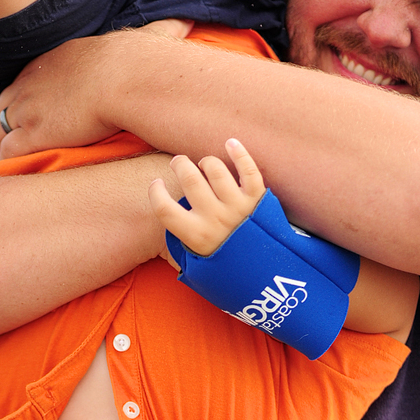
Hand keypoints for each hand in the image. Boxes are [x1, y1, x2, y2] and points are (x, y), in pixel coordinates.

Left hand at [0, 18, 192, 158]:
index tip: (37, 112)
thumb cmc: (138, 62)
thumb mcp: (143, 40)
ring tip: (18, 161)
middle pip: (4, 104)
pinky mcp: (31, 135)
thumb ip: (158, 34)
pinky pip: (6, 154)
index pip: (28, 79)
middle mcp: (33, 82)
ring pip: (0, 130)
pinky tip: (20, 172)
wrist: (126, 78)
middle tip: (21, 139)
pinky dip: (9, 165)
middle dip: (10, 122)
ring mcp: (29, 109)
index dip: (29, 98)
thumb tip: (187, 23)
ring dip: (8, 145)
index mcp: (55, 60)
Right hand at [149, 139, 265, 260]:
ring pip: (215, 169)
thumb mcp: (197, 265)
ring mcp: (238, 207)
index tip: (156, 185)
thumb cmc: (225, 266)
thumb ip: (180, 248)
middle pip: (190, 178)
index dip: (155, 192)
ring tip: (204, 165)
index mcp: (196, 236)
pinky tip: (230, 143)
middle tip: (178, 163)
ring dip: (206, 162)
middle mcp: (215, 219)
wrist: (264, 275)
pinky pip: (248, 168)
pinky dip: (239, 152)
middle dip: (179, 164)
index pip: (165, 208)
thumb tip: (160, 235)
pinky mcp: (257, 198)